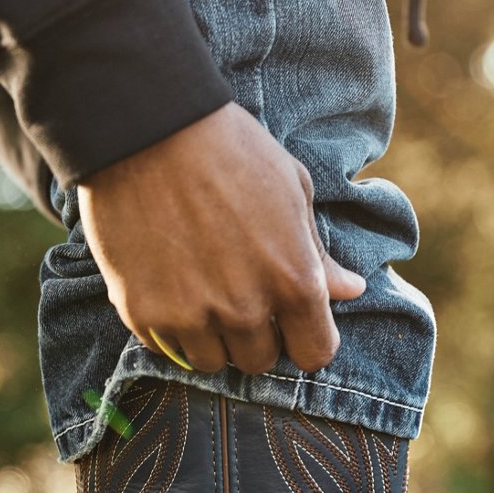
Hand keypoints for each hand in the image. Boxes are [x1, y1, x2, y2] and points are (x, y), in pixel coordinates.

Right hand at [77, 102, 365, 374]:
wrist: (148, 129)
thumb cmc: (231, 150)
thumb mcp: (292, 190)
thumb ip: (318, 253)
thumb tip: (351, 291)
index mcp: (294, 280)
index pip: (314, 354)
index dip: (306, 339)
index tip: (292, 322)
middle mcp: (245, 309)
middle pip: (260, 361)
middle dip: (256, 334)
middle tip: (238, 292)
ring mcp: (191, 315)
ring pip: (211, 362)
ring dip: (211, 335)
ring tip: (200, 287)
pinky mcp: (142, 312)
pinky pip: (164, 347)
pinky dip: (169, 325)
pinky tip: (168, 282)